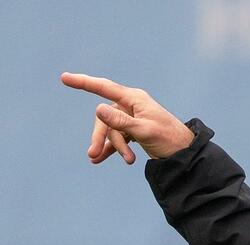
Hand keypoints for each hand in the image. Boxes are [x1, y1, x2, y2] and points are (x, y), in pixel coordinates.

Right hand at [60, 72, 194, 164]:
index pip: (104, 88)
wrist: (185, 154)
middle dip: (101, 136)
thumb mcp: (143, 131)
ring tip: (126, 161)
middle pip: (105, 117)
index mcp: (134, 99)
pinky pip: (117, 138)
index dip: (83, 82)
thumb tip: (98, 109)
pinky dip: (112, 148)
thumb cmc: (168, 139)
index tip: (64, 78)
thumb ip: (121, 122)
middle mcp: (131, 105)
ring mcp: (131, 118)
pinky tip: (100, 159)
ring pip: (111, 130)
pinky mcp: (133, 131)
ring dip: (113, 146)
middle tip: (93, 155)